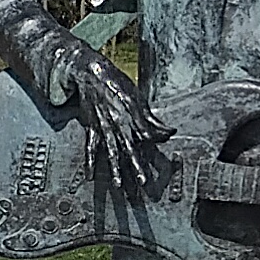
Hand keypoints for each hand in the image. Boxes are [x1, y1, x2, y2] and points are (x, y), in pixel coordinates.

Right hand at [54, 47, 167, 194]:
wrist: (92, 73)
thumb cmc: (117, 84)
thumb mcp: (137, 98)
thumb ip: (151, 120)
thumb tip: (170, 132)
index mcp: (132, 114)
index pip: (146, 134)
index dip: (155, 146)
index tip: (165, 162)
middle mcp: (118, 123)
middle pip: (129, 148)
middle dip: (135, 166)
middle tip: (143, 184)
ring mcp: (103, 127)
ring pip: (111, 152)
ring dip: (115, 170)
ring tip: (119, 186)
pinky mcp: (92, 128)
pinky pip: (90, 147)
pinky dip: (89, 162)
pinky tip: (90, 176)